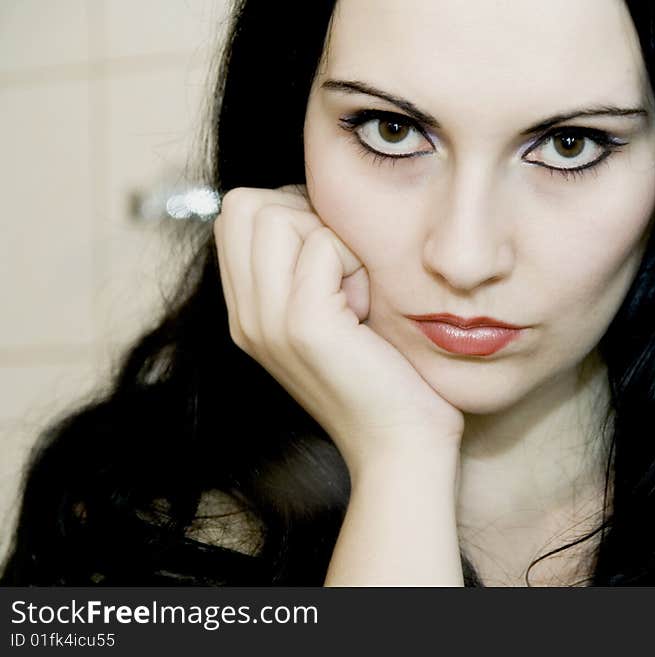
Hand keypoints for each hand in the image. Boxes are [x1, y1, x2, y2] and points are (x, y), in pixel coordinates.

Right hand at [213, 185, 464, 478]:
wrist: (401, 445)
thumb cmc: (385, 375)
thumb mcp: (334, 314)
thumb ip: (308, 265)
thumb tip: (315, 203)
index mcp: (248, 312)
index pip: (235, 213)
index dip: (289, 211)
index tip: (333, 257)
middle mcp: (246, 317)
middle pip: (246, 205)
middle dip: (305, 216)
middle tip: (344, 271)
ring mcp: (268, 322)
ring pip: (278, 215)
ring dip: (332, 238)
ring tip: (356, 292)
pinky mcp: (304, 326)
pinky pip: (320, 244)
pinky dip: (355, 262)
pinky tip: (367, 309)